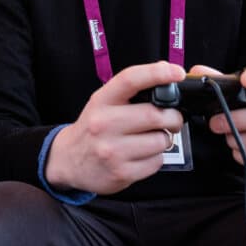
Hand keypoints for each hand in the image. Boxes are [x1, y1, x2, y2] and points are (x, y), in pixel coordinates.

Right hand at [44, 61, 185, 194]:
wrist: (68, 160)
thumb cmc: (93, 127)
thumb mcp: (103, 103)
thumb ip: (132, 91)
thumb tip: (169, 75)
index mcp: (102, 101)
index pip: (130, 80)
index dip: (157, 73)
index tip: (176, 72)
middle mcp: (104, 124)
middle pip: (154, 114)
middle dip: (173, 117)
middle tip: (172, 119)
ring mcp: (112, 150)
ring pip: (160, 140)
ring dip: (164, 139)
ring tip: (151, 138)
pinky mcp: (122, 173)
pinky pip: (157, 162)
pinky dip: (157, 157)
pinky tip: (142, 154)